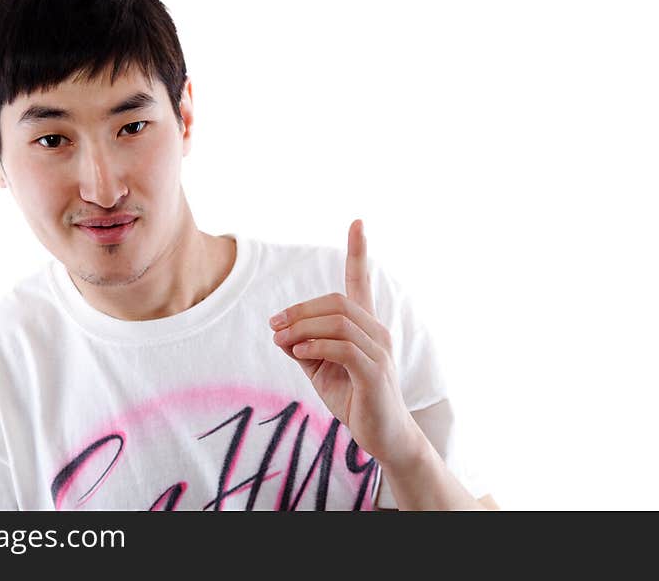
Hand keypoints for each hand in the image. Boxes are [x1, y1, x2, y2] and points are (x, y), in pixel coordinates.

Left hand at [269, 219, 421, 470]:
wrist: (384, 437)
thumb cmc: (352, 398)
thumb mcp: (319, 369)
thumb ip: (302, 346)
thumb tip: (279, 331)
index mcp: (365, 326)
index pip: (361, 281)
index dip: (359, 251)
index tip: (358, 222)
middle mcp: (376, 331)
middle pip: (335, 302)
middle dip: (300, 309)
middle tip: (274, 325)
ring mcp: (379, 351)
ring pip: (338, 321)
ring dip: (302, 328)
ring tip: (280, 340)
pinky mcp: (374, 372)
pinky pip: (342, 347)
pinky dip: (315, 346)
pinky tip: (298, 352)